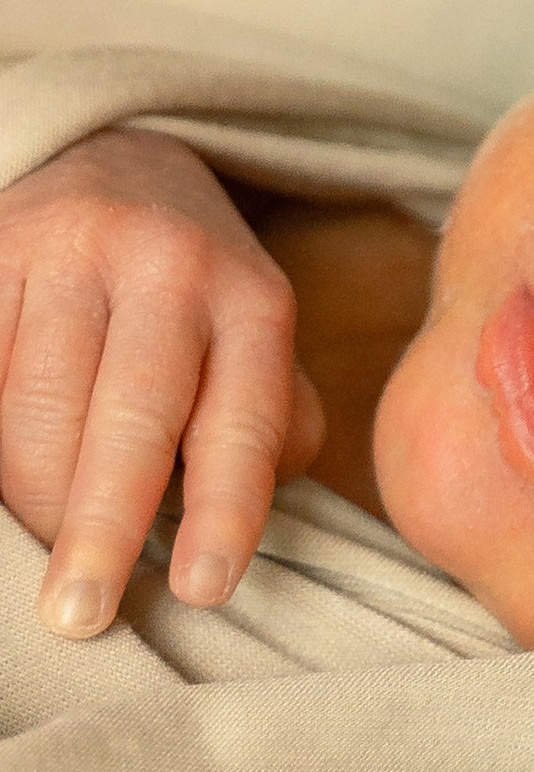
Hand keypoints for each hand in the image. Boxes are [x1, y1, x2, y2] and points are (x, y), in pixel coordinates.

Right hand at [0, 129, 322, 638]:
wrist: (109, 157)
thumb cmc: (187, 292)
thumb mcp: (252, 335)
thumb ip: (269, 422)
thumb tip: (246, 519)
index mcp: (250, 295)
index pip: (245, 417)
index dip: (226, 509)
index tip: (201, 589)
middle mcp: (167, 263)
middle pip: (131, 415)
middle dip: (103, 525)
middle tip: (80, 613)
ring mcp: (69, 252)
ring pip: (34, 408)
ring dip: (31, 495)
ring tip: (36, 544)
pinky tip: (1, 484)